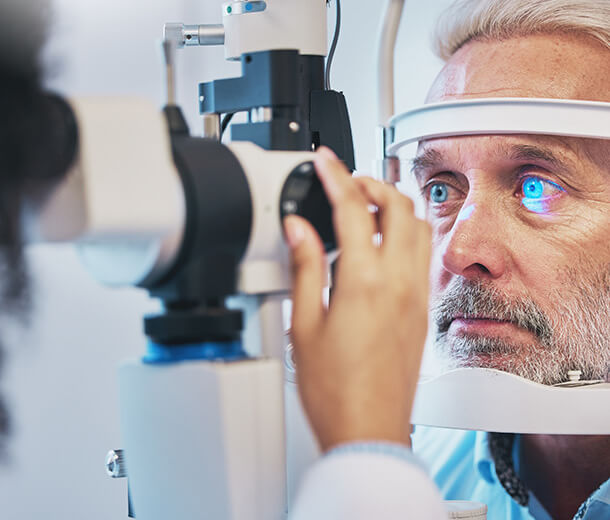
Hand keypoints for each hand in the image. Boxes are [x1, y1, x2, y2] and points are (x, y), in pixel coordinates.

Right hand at [283, 147, 430, 451]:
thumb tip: (298, 228)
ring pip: (417, 226)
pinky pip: (420, 255)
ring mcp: (415, 296)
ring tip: (364, 207)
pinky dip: (404, 234)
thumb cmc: (333, 390)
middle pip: (398, 205)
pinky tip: (380, 245)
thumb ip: (304, 266)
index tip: (324, 160)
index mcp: (364, 282)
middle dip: (372, 181)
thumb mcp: (304, 324)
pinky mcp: (421, 311)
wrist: (368, 430)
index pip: (352, 207)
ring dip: (393, 205)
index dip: (336, 175)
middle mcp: (398, 282)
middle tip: (345, 181)